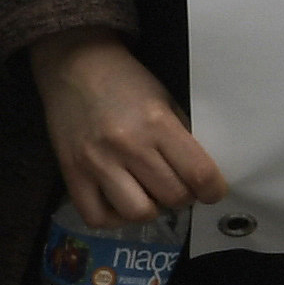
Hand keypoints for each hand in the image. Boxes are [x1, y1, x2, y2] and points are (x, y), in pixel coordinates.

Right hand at [31, 31, 225, 229]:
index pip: (199, 174)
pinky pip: (96, 217)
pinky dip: (114, 218)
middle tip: (178, 186)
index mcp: (157, 124)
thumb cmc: (126, 82)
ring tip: (150, 194)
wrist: (74, 66)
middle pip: (172, 197)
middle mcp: (127, 146)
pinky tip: (121, 203)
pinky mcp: (70, 173)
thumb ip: (181, 138)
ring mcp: (95, 163)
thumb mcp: (166, 101)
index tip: (212, 191)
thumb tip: (200, 177)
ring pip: (137, 213)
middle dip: (184, 197)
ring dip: (151, 209)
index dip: (213, 191)